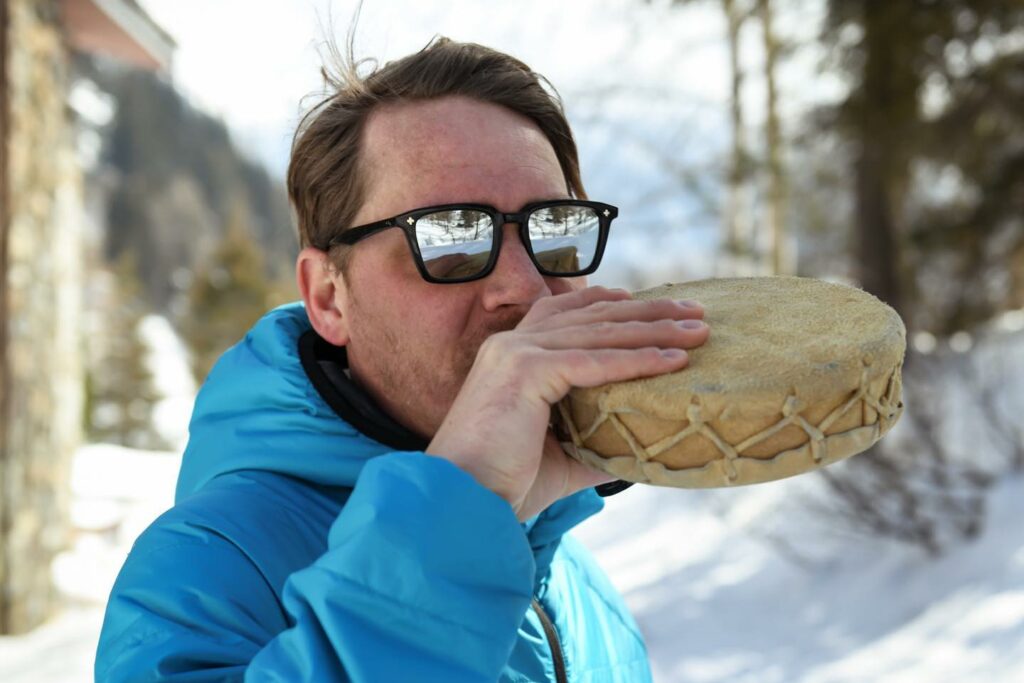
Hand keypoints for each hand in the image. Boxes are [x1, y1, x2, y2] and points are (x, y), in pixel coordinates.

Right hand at [426, 286, 708, 520]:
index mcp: (512, 353)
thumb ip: (596, 440)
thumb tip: (639, 449)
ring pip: (600, 332)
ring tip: (698, 331)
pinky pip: (594, 361)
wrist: (463, 501)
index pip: (570, 313)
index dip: (613, 304)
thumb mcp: (560, 454)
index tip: (654, 306)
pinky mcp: (525, 370)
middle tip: (695, 312)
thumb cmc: (504, 483)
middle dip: (649, 312)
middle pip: (593, 315)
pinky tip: (673, 360)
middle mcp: (512, 342)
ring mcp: (516, 352)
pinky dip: (637, 360)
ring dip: (654, 329)